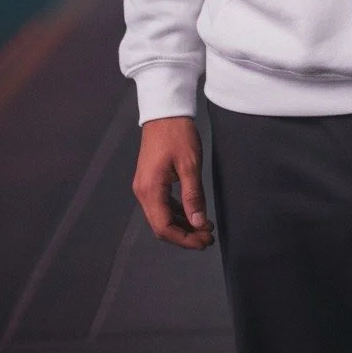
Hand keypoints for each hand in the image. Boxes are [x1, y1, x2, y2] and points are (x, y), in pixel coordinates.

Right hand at [132, 116, 214, 249]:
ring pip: (161, 217)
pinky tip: (193, 214)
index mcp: (150, 190)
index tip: (205, 241)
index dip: (185, 239)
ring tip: (204, 228)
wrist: (165, 111)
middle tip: (208, 237)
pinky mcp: (150, 181)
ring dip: (182, 225)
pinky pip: (162, 205)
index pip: (164, 228)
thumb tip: (199, 224)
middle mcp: (143, 192)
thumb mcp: (190, 164)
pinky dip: (177, 213)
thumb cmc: (178, 134)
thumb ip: (193, 196)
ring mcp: (145, 187)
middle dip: (185, 235)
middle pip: (161, 226)